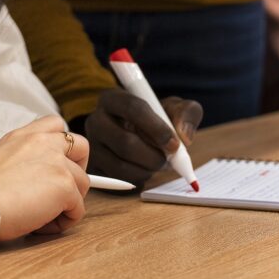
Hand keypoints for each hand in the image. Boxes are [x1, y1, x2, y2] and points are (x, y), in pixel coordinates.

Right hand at [0, 116, 89, 240]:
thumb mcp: (1, 159)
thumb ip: (25, 157)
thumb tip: (42, 175)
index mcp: (25, 136)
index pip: (56, 124)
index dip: (63, 145)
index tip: (57, 164)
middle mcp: (44, 143)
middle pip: (81, 147)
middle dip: (78, 168)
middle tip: (61, 188)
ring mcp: (58, 163)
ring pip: (82, 183)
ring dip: (67, 202)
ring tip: (43, 215)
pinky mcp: (65, 186)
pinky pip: (78, 209)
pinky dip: (64, 222)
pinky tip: (42, 225)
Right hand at [84, 89, 202, 186]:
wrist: (141, 133)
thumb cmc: (157, 118)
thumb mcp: (175, 108)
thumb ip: (187, 113)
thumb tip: (183, 136)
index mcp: (113, 98)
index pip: (133, 109)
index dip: (156, 128)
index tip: (175, 144)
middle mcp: (96, 120)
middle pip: (125, 142)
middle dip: (153, 155)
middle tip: (168, 159)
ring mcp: (91, 145)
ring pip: (121, 165)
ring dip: (147, 169)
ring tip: (158, 162)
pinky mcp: (94, 167)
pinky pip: (118, 180)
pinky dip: (138, 178)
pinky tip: (145, 168)